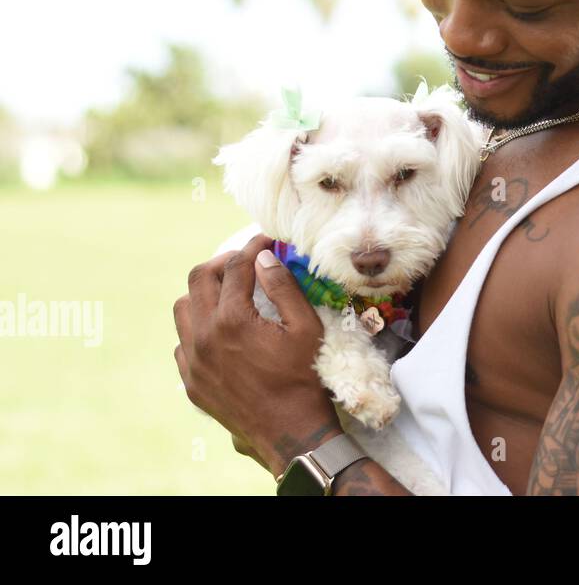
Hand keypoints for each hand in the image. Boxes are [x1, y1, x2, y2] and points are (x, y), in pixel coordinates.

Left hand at [174, 232, 339, 476]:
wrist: (288, 430)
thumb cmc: (303, 377)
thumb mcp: (305, 328)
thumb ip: (284, 287)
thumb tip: (264, 257)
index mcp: (233, 319)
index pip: (236, 266)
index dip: (252, 246)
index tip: (266, 239)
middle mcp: (204, 336)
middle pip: (200, 279)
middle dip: (223, 262)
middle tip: (245, 262)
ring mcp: (192, 359)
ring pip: (182, 308)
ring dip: (204, 293)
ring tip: (228, 293)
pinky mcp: (190, 380)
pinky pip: (183, 341)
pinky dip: (198, 326)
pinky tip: (221, 330)